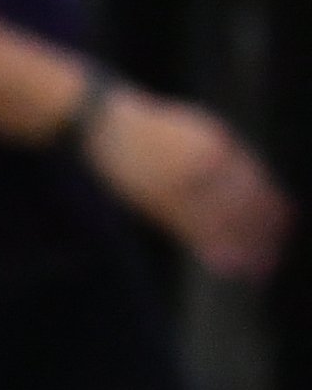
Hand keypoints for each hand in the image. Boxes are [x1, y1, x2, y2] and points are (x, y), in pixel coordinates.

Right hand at [85, 87, 288, 279]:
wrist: (104, 120)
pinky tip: (224, 264)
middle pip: (242, 205)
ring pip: (220, 221)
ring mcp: (179, 181)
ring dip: (241, 247)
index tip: (286, 226)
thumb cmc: (153, 127)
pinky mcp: (156, 197)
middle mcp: (204, 164)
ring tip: (256, 269)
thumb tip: (256, 186)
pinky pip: (190, 228)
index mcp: (218, 145)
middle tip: (272, 257)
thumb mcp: (196, 131)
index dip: (273, 207)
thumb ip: (225, 156)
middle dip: (260, 234)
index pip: (256, 182)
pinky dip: (210, 248)